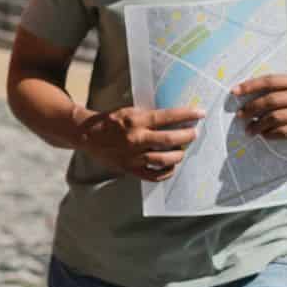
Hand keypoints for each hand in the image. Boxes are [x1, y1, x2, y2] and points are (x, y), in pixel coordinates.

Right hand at [77, 106, 203, 180]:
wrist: (87, 135)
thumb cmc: (109, 121)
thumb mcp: (128, 111)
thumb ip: (148, 117)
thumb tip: (173, 119)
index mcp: (135, 120)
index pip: (167, 117)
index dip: (186, 114)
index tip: (200, 113)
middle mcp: (136, 138)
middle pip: (170, 140)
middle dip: (187, 136)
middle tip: (194, 133)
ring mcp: (133, 155)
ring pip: (165, 160)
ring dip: (178, 155)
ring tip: (182, 151)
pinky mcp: (130, 168)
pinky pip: (154, 175)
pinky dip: (166, 172)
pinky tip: (170, 167)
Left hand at [234, 74, 286, 149]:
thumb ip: (274, 91)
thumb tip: (241, 94)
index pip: (270, 80)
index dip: (250, 85)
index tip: (234, 92)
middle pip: (272, 100)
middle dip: (252, 108)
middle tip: (240, 115)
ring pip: (276, 117)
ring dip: (258, 125)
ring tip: (249, 129)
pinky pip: (284, 132)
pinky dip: (270, 134)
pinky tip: (264, 135)